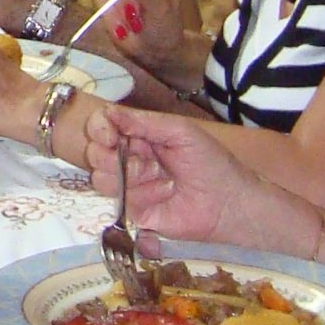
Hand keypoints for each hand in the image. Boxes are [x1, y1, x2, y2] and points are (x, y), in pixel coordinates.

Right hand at [78, 102, 307, 250]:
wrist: (230, 203)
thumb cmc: (210, 162)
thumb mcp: (179, 132)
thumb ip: (143, 122)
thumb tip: (107, 111)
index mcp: (139, 136)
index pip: (103, 127)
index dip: (99, 129)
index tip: (109, 134)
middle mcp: (130, 160)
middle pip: (94, 152)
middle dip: (108, 153)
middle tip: (137, 156)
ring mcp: (131, 187)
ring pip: (100, 178)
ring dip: (123, 174)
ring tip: (154, 176)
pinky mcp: (135, 213)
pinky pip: (116, 203)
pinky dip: (133, 196)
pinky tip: (159, 195)